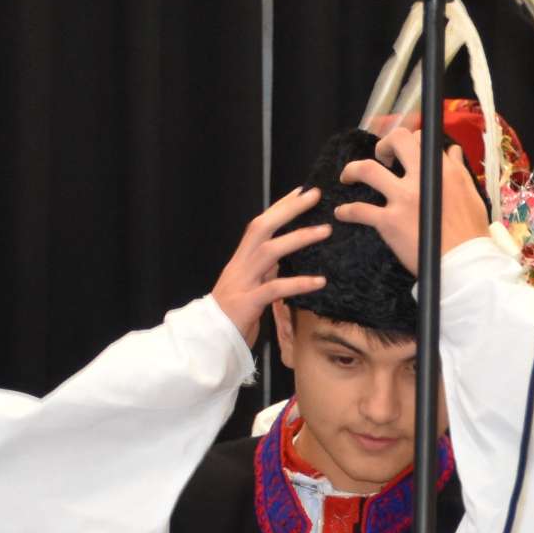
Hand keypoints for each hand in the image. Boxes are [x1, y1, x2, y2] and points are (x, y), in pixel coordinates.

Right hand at [210, 185, 329, 341]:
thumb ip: (266, 271)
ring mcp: (242, 283)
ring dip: (298, 239)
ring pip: (269, 252)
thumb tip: (287, 257)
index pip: (260, 225)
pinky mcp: (247, 304)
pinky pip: (274, 290)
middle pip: (262, 227)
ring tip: (325, 231)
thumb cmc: (234, 316)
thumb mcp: (252, 287)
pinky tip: (320, 281)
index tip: (301, 191)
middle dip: (288, 209)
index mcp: (241, 260)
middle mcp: (240, 265)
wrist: (209, 341)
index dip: (280, 207)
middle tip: (315, 196)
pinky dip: (298, 284)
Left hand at [334, 121, 493, 273]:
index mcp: (442, 172)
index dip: (411, 143)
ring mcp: (402, 199)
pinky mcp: (389, 222)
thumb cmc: (471, 233)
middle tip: (381, 157)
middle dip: (384, 145)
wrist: (465, 264)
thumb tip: (451, 151)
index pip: (422, 141)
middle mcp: (420, 180)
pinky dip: (347, 211)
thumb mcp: (470, 195)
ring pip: (367, 170)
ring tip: (348, 177)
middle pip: (396, 142)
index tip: (406, 153)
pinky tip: (342, 213)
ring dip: (352, 170)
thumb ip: (457, 170)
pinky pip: (359, 210)